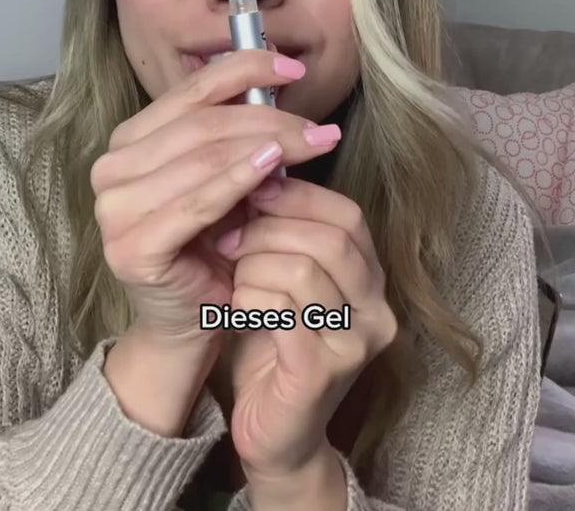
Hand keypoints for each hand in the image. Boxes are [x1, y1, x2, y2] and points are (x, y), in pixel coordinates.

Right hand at [89, 49, 340, 354]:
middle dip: (269, 118)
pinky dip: (238, 180)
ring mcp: (114, 208)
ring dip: (266, 144)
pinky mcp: (132, 247)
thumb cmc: (212, 246)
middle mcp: (111, 168)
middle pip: (203, 124)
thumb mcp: (226, 178)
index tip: (292, 67)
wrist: (189, 323)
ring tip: (314, 142)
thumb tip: (281, 77)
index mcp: (128, 141)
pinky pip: (196, 203)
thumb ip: (237, 133)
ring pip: (202, 157)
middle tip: (319, 125)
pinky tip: (273, 167)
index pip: (190, 91)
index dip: (244, 69)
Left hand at [214, 174, 397, 478]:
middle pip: (330, 237)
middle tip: (228, 236)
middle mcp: (377, 309)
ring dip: (255, 265)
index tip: (250, 188)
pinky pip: (283, 312)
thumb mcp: (281, 279)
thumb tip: (260, 169)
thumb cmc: (273, 346)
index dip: (297, 195)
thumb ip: (282, 233)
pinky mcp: (323, 371)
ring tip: (231, 276)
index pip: (347, 213)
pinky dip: (250, 299)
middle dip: (270, 228)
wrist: (274, 435)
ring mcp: (356, 342)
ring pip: (304, 270)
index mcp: (371, 278)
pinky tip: (234, 306)